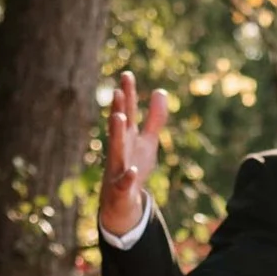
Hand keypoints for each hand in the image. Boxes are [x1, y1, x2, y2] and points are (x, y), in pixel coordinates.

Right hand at [99, 71, 169, 239]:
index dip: (128, 95)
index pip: (127, 112)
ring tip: (118, 118)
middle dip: (118, 109)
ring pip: (116, 150)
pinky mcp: (120, 187)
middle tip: (118, 91)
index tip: (127, 75)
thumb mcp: (147, 141)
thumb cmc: (133, 165)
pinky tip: (131, 170)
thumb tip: (160, 91)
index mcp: (127, 136)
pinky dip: (127, 177)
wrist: (121, 201)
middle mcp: (120, 148)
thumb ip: (155, 118)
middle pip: (119, 127)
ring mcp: (118, 167)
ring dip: (116, 134)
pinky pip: (123, 182)